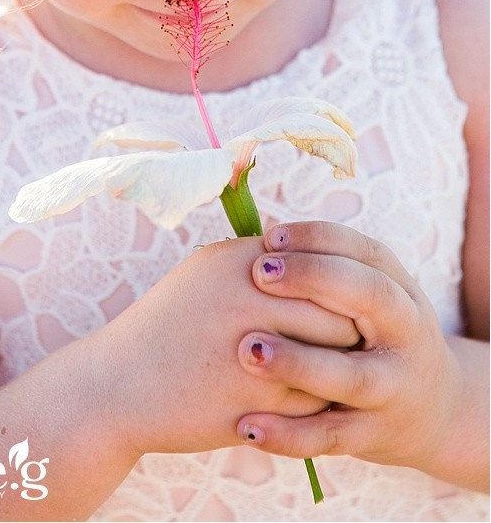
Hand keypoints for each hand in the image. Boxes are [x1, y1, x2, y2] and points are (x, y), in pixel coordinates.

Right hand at [103, 234, 359, 457]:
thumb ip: (263, 256)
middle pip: (340, 313)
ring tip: (341, 367)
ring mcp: (254, 356)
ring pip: (336, 361)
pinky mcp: (255, 406)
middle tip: (356, 339)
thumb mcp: (209, 270)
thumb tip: (322, 252)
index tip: (346, 301)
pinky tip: (312, 397)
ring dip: (344, 367)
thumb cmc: (170, 322)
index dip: (343, 287)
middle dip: (352, 329)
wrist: (118, 385)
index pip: (326, 266)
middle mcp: (251, 301)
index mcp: (243, 261)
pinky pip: (317, 403)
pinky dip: (322, 402)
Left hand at [237, 221, 461, 473]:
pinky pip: (328, 437)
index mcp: (400, 290)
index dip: (318, 239)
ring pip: (350, 376)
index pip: (365, 251)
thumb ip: (326, 268)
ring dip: (298, 363)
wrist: (428, 408)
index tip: (269, 238)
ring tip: (248, 349)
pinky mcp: (372, 436)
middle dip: (315, 278)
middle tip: (259, 273)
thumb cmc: (373, 333)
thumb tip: (260, 238)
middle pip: (371, 296)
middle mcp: (405, 334)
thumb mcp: (370, 295)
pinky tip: (246, 425)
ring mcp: (392, 388)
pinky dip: (288, 435)